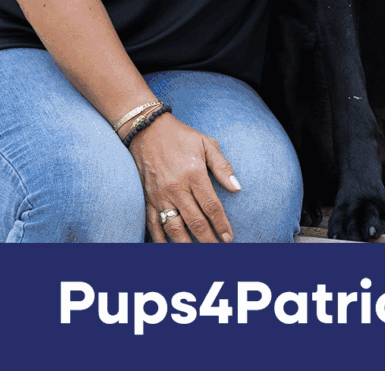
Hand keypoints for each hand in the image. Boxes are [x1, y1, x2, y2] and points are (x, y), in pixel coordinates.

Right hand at [130, 112, 240, 242]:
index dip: (221, 225)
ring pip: (174, 228)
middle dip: (208, 240)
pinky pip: (153, 224)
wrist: (147, 128)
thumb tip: (237, 188)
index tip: (229, 238)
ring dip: (187, 246)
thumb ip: (222, 166)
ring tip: (198, 256)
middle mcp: (176, 188)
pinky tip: (169, 251)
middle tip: (218, 251)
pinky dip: (160, 240)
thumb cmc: (181, 135)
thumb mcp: (206, 143)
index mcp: (194, 174)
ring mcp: (160, 195)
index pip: (211, 206)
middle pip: (195, 221)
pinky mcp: (147, 198)